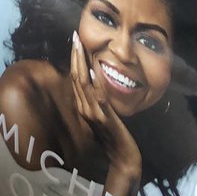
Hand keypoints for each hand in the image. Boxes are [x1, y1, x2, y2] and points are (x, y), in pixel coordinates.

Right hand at [70, 33, 141, 180]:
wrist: (122, 158)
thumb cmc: (113, 137)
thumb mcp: (102, 115)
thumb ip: (96, 102)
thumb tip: (95, 84)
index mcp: (82, 106)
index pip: (75, 78)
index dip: (74, 60)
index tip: (75, 42)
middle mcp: (84, 108)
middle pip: (76, 77)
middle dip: (75, 56)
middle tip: (75, 37)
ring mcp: (93, 113)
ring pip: (83, 84)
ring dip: (81, 63)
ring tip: (80, 47)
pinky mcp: (105, 118)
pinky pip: (98, 97)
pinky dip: (95, 83)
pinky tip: (94, 70)